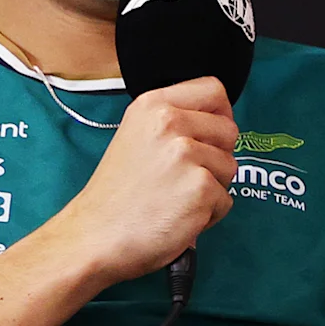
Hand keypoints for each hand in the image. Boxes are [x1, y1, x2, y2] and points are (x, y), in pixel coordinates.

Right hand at [42, 78, 234, 284]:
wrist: (94, 235)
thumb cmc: (116, 195)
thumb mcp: (137, 136)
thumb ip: (173, 122)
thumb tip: (216, 122)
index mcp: (154, 105)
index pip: (214, 90)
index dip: (218, 115)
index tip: (206, 136)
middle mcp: (170, 122)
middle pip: (229, 130)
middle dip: (216, 157)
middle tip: (182, 177)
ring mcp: (187, 154)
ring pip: (231, 167)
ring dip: (212, 188)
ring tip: (175, 198)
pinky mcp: (201, 188)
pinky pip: (226, 200)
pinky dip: (209, 215)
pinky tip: (178, 216)